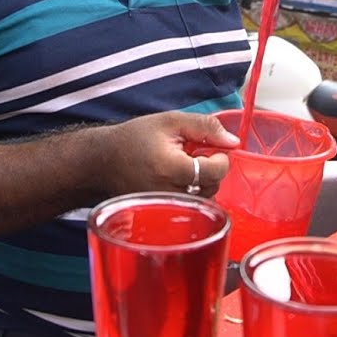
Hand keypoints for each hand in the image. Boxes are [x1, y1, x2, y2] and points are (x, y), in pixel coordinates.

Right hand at [100, 111, 239, 198]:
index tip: (210, 147)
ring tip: (183, 166)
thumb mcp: (171, 121)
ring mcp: (165, 207)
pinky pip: (190, 206)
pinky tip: (177, 180)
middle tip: (194, 154)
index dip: (220, 157)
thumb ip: (205, 127)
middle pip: (212, 187)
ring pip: (203, 199)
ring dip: (202, 182)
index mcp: (172, 168)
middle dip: (210, 169)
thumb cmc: (135, 138)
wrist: (103, 161)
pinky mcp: (162, 214)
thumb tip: (233, 142)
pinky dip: (191, 192)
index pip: (215, 171)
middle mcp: (169, 193)